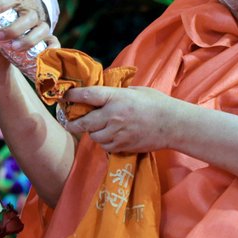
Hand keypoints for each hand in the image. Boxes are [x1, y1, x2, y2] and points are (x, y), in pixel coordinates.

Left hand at [63, 86, 184, 153]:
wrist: (172, 124)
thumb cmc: (156, 103)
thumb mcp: (135, 90)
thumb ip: (117, 93)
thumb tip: (102, 95)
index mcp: (116, 98)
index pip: (88, 96)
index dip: (73, 96)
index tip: (64, 96)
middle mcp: (113, 116)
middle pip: (84, 122)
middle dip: (74, 122)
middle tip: (70, 120)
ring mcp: (117, 134)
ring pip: (93, 136)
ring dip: (92, 132)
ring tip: (97, 126)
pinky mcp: (122, 146)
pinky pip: (104, 145)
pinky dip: (103, 141)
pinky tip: (109, 135)